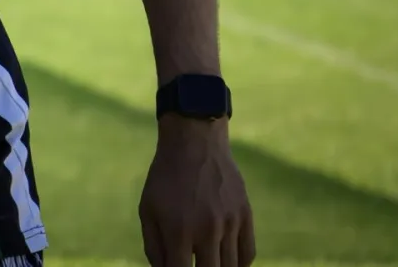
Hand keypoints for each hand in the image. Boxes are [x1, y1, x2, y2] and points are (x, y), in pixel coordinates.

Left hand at [140, 116, 254, 266]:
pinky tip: (226, 260)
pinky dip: (239, 264)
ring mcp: (230, 223)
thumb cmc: (165, 178)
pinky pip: (248, 254)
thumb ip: (154, 248)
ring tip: (208, 261)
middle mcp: (207, 229)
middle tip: (193, 263)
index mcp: (178, 229)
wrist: (194, 143)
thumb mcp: (148, 210)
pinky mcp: (245, 215)